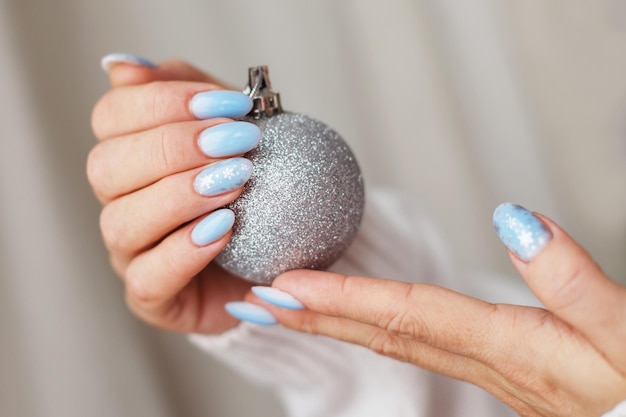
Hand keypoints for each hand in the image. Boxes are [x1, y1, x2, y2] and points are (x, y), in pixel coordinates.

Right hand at [88, 54, 259, 333]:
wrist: (283, 258)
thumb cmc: (257, 191)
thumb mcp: (235, 135)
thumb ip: (190, 98)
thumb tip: (126, 66)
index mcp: (131, 155)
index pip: (112, 117)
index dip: (162, 102)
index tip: (226, 103)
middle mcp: (120, 202)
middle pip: (106, 167)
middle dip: (172, 147)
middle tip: (234, 141)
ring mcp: (131, 253)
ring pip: (122, 221)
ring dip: (180, 195)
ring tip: (236, 182)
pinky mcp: (152, 297)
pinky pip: (149, 277)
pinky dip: (185, 250)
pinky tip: (225, 229)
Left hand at [245, 203, 625, 415]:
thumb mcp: (624, 330)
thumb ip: (573, 278)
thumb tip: (515, 218)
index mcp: (509, 349)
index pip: (408, 316)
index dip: (344, 300)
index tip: (287, 285)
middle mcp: (484, 362)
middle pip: (383, 333)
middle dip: (315, 316)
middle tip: (257, 298)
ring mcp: (485, 370)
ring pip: (393, 340)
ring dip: (335, 321)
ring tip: (287, 302)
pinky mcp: (495, 368)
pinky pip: (413, 343)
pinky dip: (371, 326)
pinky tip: (356, 315)